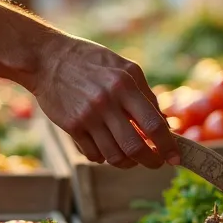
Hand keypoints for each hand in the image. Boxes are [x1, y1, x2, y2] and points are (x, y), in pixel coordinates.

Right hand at [34, 34, 178, 168]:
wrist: (47, 58)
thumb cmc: (92, 61)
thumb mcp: (125, 68)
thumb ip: (146, 95)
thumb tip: (165, 125)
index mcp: (125, 85)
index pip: (154, 124)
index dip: (168, 146)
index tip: (175, 158)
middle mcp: (107, 102)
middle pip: (135, 147)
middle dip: (151, 161)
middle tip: (156, 163)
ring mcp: (87, 116)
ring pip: (114, 156)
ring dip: (128, 162)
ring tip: (132, 158)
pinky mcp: (71, 127)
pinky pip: (94, 154)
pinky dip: (104, 158)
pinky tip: (107, 149)